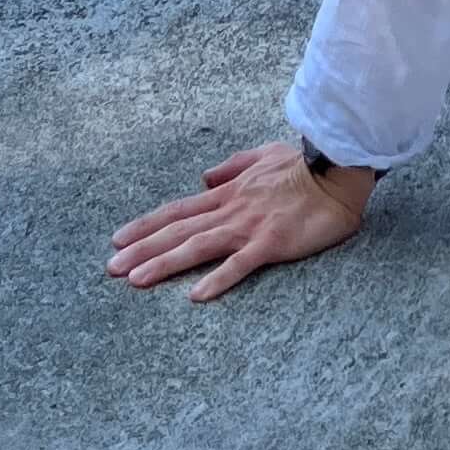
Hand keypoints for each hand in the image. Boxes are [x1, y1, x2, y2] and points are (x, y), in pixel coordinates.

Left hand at [107, 139, 374, 303]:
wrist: (339, 170)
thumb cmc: (305, 163)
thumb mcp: (263, 154)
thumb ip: (232, 166)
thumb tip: (205, 176)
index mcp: (229, 192)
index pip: (178, 210)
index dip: (146, 225)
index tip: (118, 240)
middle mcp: (232, 209)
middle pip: (179, 230)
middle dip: (142, 249)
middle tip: (110, 269)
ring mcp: (250, 226)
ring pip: (198, 246)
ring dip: (165, 264)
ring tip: (135, 281)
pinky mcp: (272, 242)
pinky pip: (240, 264)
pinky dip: (217, 279)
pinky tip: (195, 295)